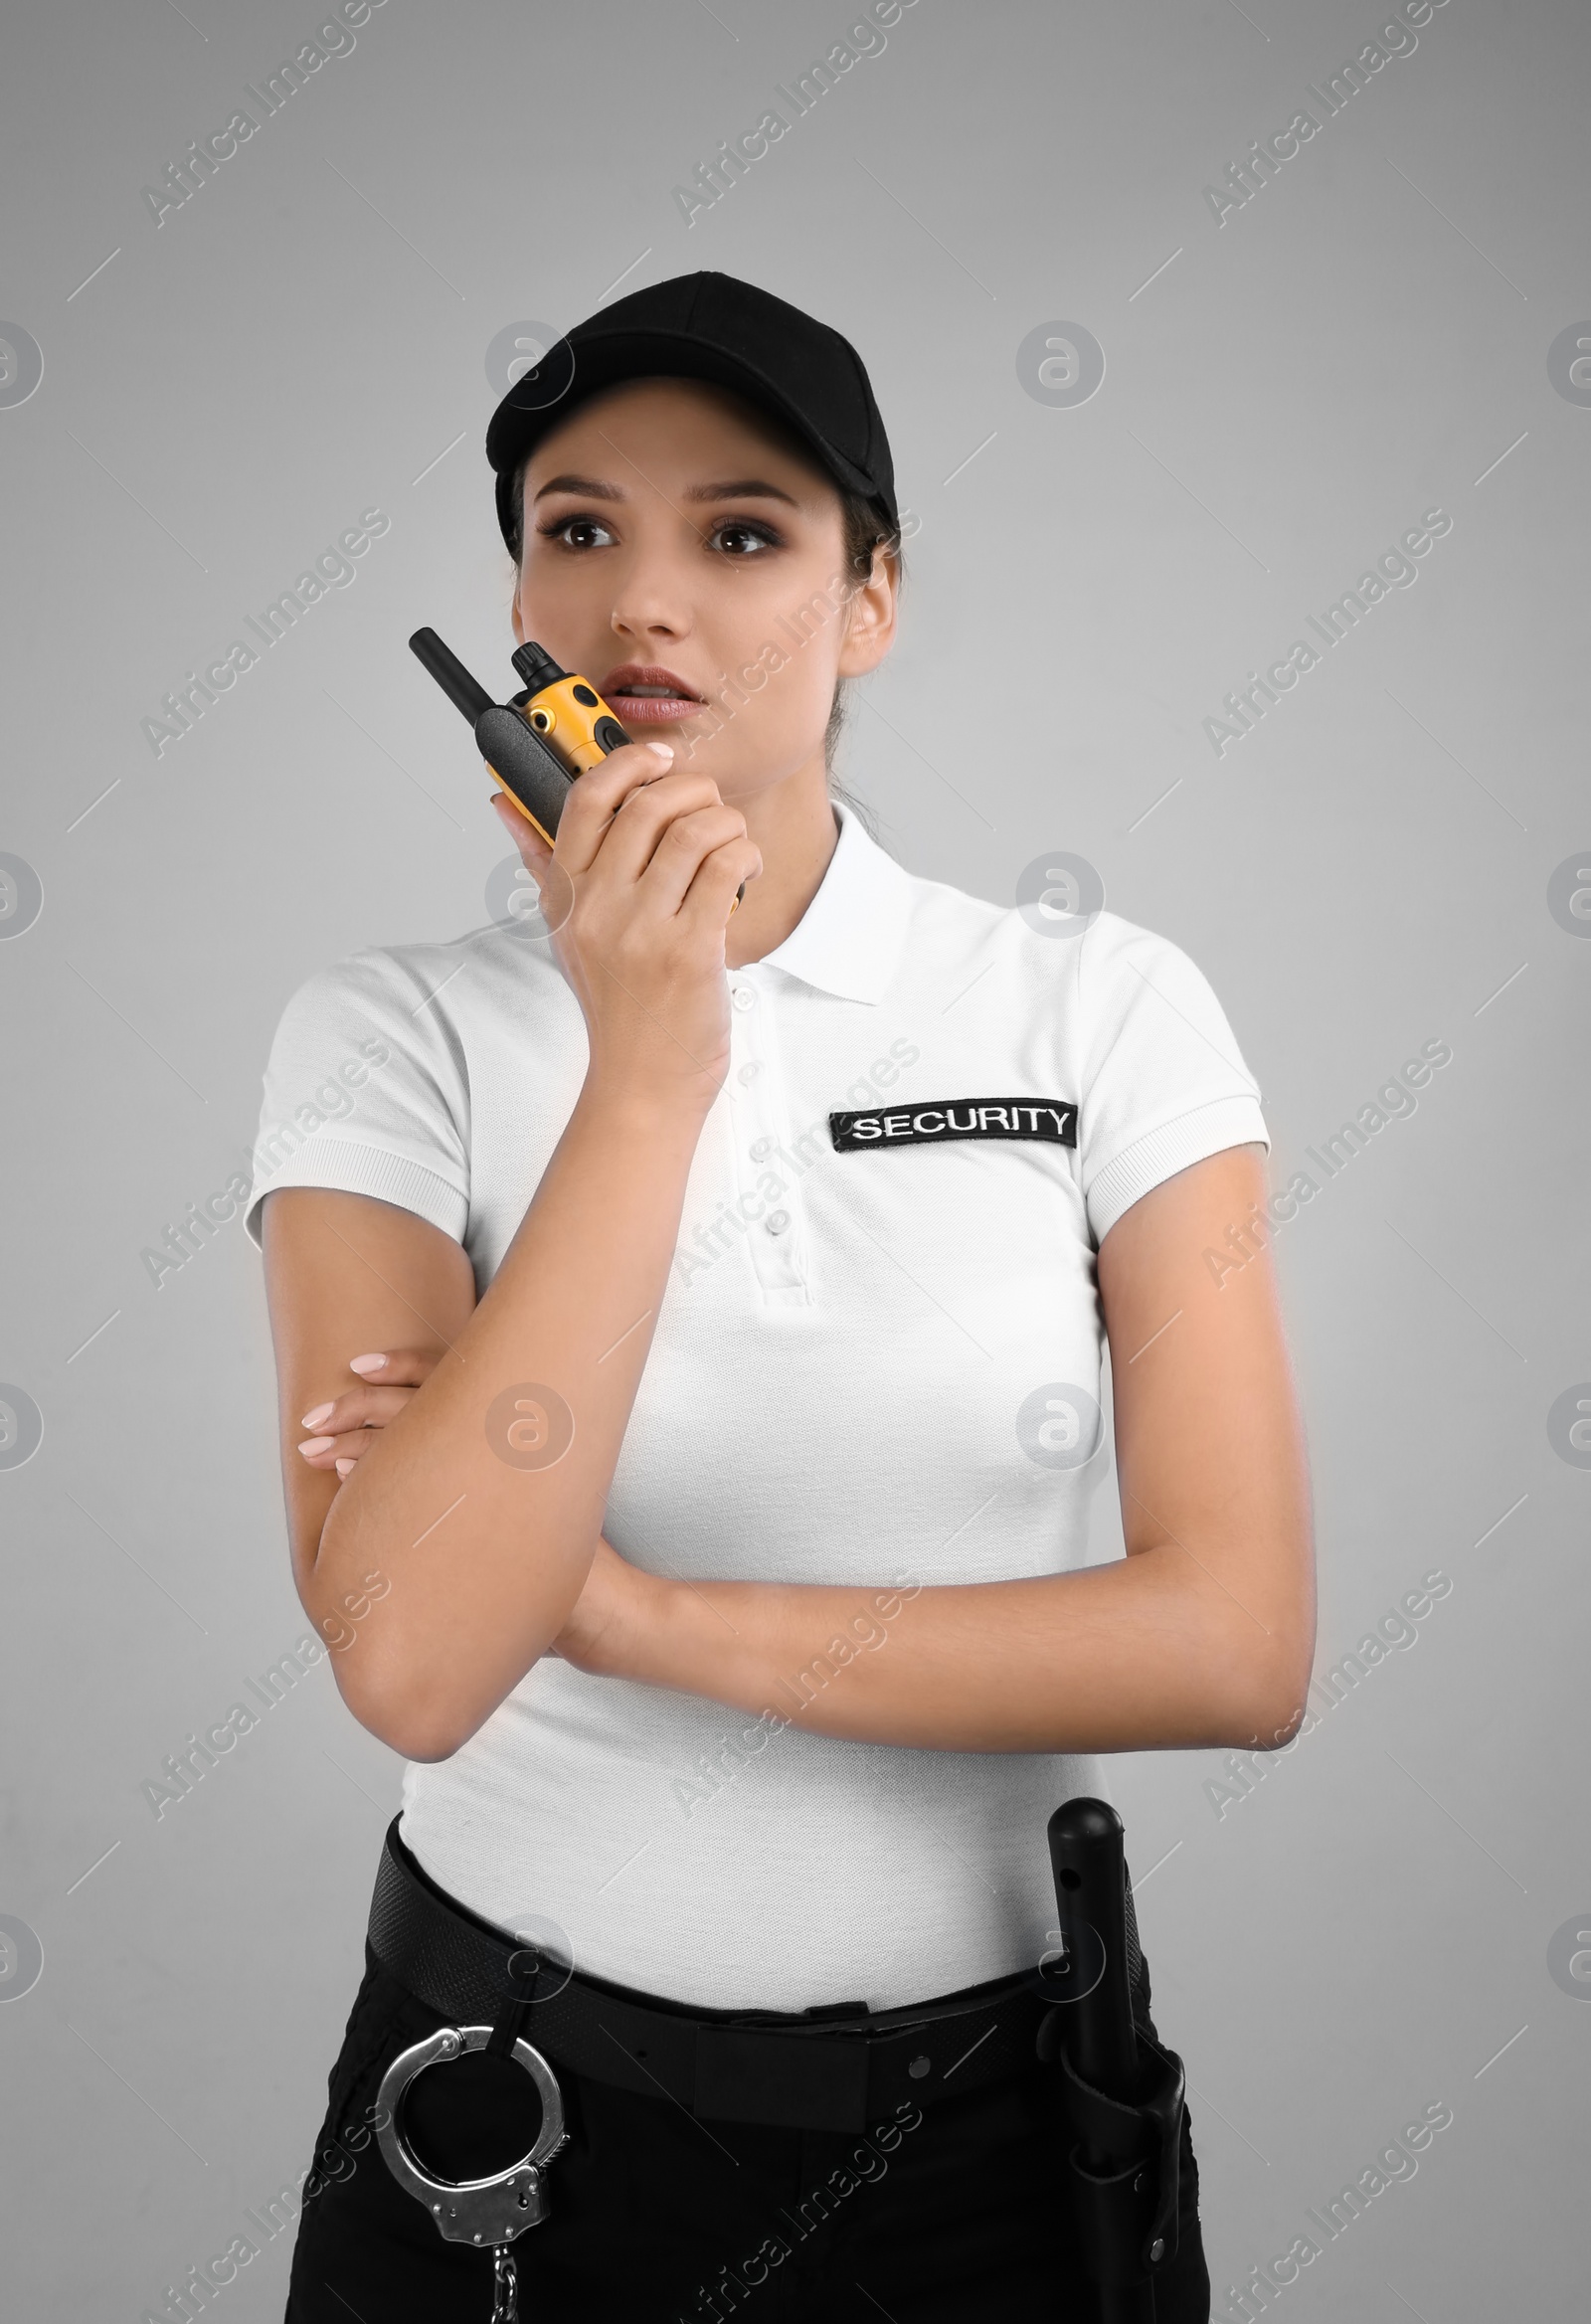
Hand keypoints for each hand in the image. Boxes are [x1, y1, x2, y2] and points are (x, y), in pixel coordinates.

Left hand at [296, 1350, 657, 1675]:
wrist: (598, 1602)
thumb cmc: (562, 1550)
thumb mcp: (529, 1484)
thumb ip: (489, 1453)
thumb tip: (439, 1441)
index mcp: (513, 1417)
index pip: (447, 1370)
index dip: (398, 1364)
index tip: (356, 1366)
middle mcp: (502, 1435)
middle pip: (411, 1401)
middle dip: (353, 1405)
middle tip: (314, 1419)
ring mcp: (491, 1473)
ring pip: (400, 1439)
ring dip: (347, 1441)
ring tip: (312, 1450)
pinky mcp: (478, 1511)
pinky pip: (408, 1481)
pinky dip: (369, 1473)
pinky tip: (340, 1476)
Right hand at [490, 739, 760, 1113]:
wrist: (643, 1082)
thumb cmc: (617, 1007)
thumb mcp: (567, 933)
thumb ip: (542, 866)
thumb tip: (506, 805)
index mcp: (566, 895)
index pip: (584, 798)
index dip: (626, 762)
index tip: (658, 758)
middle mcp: (599, 908)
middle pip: (649, 803)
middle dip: (695, 790)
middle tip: (709, 809)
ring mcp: (643, 929)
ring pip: (697, 829)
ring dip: (727, 825)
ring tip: (731, 847)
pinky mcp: (690, 950)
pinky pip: (726, 867)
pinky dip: (745, 857)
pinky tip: (744, 874)